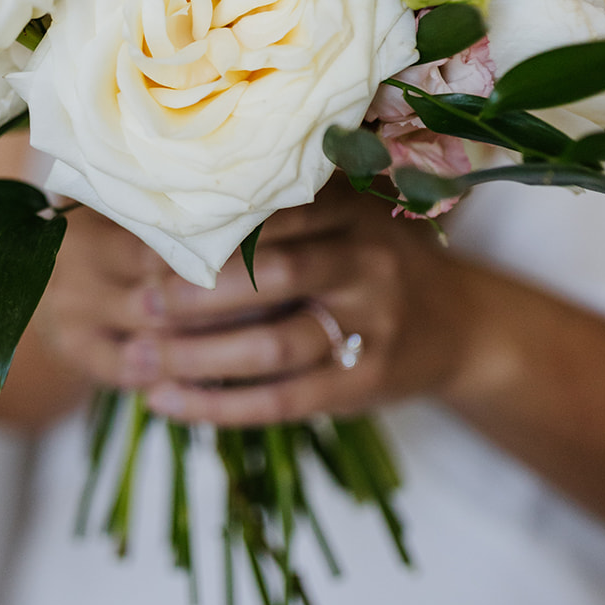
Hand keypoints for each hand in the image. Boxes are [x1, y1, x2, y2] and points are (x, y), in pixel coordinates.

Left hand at [34, 182, 478, 427]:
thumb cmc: (378, 261)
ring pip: (273, 347)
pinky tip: (166, 404)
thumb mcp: (349, 216)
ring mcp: (369, 328)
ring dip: (198, 357)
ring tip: (140, 359)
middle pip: (273, 277)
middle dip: (198, 292)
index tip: (148, 241)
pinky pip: (280, 401)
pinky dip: (218, 406)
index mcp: (351, 212)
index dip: (207, 231)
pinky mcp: (363, 386)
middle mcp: (364, 265)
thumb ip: (287, 208)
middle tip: (140, 301)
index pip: (271, 215)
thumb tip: (175, 198)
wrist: (465, 327)